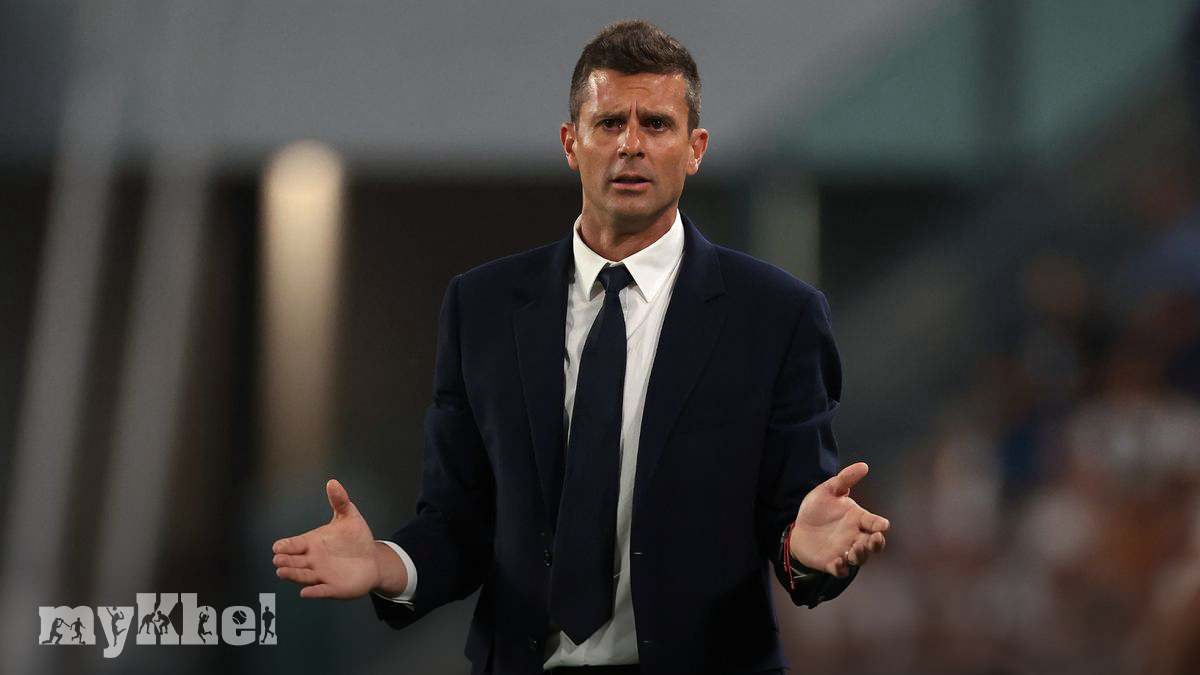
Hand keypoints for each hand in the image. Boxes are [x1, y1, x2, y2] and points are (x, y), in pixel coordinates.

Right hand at [272, 479, 405, 598]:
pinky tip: (305, 593)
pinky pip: (321, 591)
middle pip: (295, 561)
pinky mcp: (333, 588)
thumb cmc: (356, 538)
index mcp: (312, 543)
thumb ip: (340, 501)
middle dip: (286, 560)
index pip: (295, 544)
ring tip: (282, 572)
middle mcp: (313, 560)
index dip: (287, 545)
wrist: (372, 558)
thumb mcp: (349, 517)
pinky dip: (313, 592)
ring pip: (303, 576)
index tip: (278, 545)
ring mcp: (321, 575)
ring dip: (293, 575)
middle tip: (277, 558)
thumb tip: (332, 482)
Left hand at [788, 462, 888, 577]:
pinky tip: (838, 561)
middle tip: (875, 539)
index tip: (883, 525)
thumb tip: (864, 465)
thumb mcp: (828, 490)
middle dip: (877, 543)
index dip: (880, 525)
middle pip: (873, 544)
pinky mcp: (831, 563)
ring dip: (861, 555)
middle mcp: (855, 536)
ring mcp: (844, 551)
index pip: (874, 522)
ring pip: (860, 558)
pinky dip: (842, 568)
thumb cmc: (818, 509)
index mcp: (858, 519)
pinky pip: (841, 570)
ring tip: (855, 549)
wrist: (798, 526)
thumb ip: (845, 479)